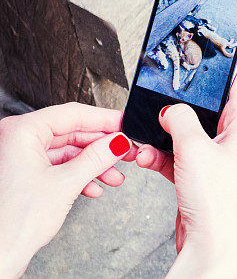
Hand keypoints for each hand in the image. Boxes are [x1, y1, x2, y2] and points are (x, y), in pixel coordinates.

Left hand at [0, 103, 134, 276]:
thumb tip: (117, 141)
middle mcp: (17, 140)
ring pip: (67, 152)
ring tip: (113, 176)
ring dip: (93, 165)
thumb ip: (96, 158)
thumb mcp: (66, 183)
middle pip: (71, 133)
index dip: (104, 120)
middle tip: (125, 152)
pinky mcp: (23, 176)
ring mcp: (19, 159)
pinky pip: (58, 167)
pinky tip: (94, 187)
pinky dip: (78, 176)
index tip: (125, 125)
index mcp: (21, 132)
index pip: (73, 115)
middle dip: (101, 147)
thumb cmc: (12, 222)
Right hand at [135, 58, 236, 277]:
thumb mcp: (195, 149)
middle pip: (207, 102)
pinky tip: (146, 156)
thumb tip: (170, 109)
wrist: (213, 246)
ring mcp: (219, 154)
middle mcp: (236, 135)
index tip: (212, 40)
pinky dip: (161, 153)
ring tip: (145, 137)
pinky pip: (179, 151)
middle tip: (161, 97)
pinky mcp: (203, 172)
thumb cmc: (220, 202)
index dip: (226, 56)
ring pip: (188, 128)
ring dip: (164, 132)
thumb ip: (179, 120)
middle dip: (180, 101)